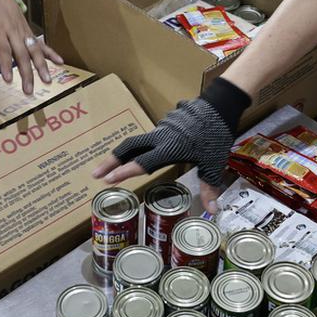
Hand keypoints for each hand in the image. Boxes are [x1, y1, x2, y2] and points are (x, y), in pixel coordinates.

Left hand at [0, 0, 62, 94]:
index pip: (3, 49)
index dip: (6, 64)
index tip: (8, 79)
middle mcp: (13, 32)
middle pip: (22, 53)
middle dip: (27, 72)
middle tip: (28, 90)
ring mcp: (24, 31)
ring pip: (34, 50)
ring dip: (41, 65)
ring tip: (47, 80)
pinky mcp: (30, 31)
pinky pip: (41, 43)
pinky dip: (51, 52)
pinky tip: (60, 62)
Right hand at [92, 77, 251, 213]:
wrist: (220, 104)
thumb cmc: (216, 136)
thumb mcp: (214, 164)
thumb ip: (210, 187)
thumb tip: (213, 212)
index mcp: (168, 149)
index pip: (141, 163)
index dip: (123, 172)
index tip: (106, 180)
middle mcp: (160, 137)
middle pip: (128, 147)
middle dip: (111, 160)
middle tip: (96, 173)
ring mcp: (161, 127)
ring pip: (138, 141)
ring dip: (125, 153)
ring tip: (113, 166)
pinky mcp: (166, 122)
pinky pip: (151, 135)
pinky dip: (142, 146)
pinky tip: (144, 152)